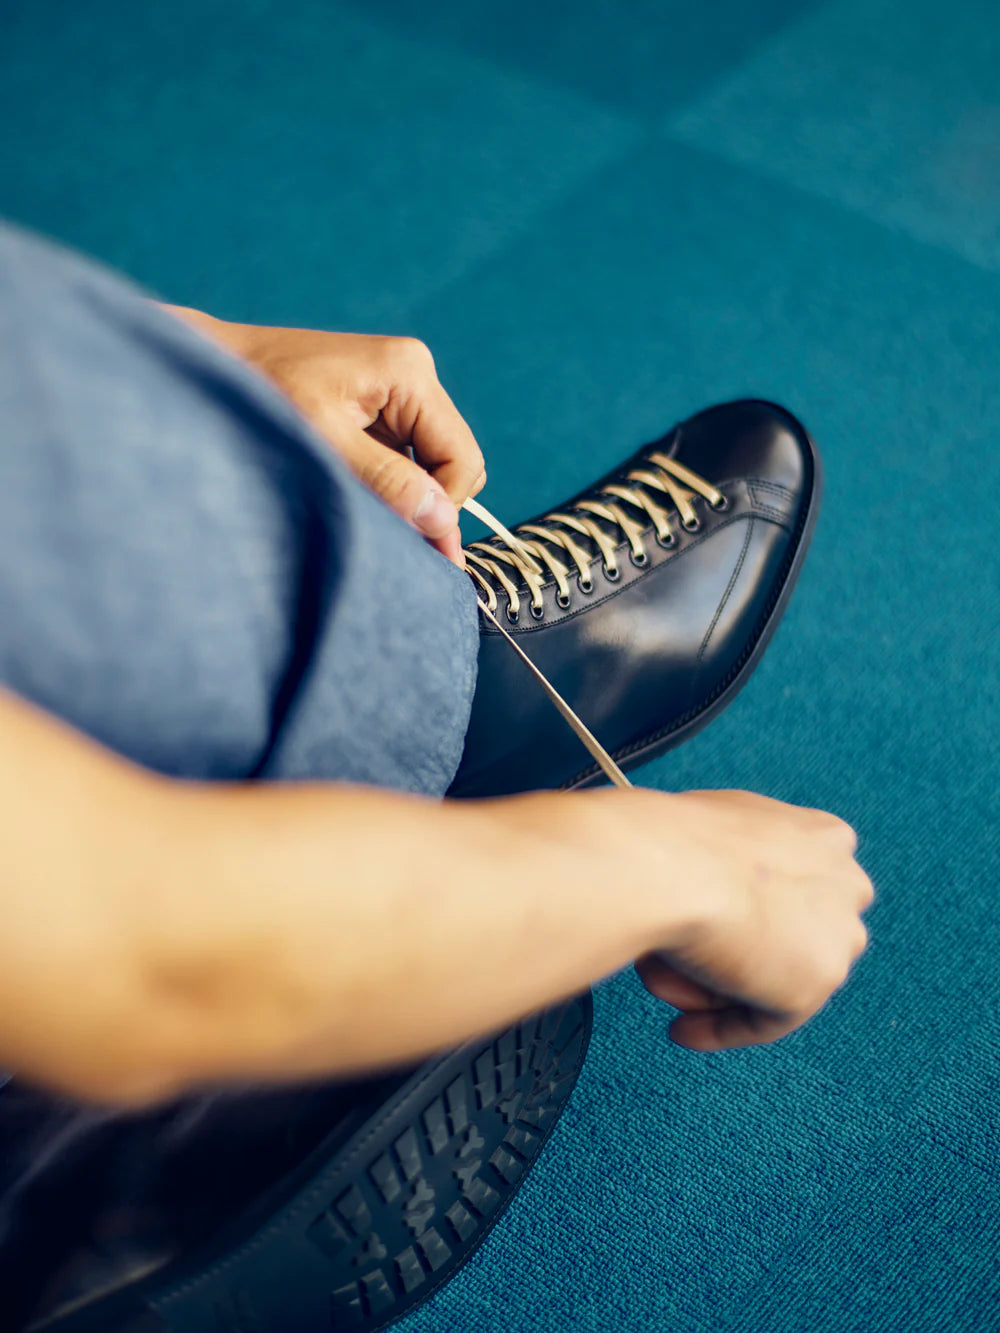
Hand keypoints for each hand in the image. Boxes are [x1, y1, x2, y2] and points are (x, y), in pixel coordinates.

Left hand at [166, 311, 484, 567]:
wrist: (213, 370)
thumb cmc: (260, 396)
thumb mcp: (325, 444)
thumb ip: (387, 482)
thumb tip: (441, 521)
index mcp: (409, 373)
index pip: (461, 459)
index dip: (444, 508)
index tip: (418, 547)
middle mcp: (413, 375)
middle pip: (454, 462)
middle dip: (428, 502)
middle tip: (391, 536)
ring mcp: (397, 389)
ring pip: (431, 464)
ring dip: (405, 494)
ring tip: (362, 507)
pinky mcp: (378, 405)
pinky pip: (405, 456)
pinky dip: (389, 482)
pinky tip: (356, 489)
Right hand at [631, 788, 872, 1049]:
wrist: (670, 862)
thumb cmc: (669, 837)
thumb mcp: (705, 825)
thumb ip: (726, 854)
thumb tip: (693, 876)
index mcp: (822, 836)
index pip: (794, 886)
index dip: (747, 912)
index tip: (710, 927)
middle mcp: (845, 882)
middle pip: (791, 935)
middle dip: (744, 957)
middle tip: (687, 970)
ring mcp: (839, 932)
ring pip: (778, 977)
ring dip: (720, 990)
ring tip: (662, 987)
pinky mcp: (818, 979)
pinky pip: (768, 1019)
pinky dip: (724, 1029)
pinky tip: (683, 1030)